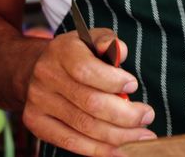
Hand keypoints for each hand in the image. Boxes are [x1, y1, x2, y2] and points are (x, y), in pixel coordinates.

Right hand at [22, 28, 156, 155]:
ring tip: (141, 136)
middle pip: (90, 103)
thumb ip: (107, 41)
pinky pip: (70, 142)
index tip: (133, 86)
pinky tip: (120, 150)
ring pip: (84, 126)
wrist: (38, 68)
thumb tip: (121, 51)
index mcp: (61, 51)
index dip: (113, 81)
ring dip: (118, 136)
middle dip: (125, 114)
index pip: (86, 70)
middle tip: (147, 116)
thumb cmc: (75, 55)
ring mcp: (38, 101)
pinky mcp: (37, 123)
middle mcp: (46, 76)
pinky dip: (99, 149)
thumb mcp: (90, 39)